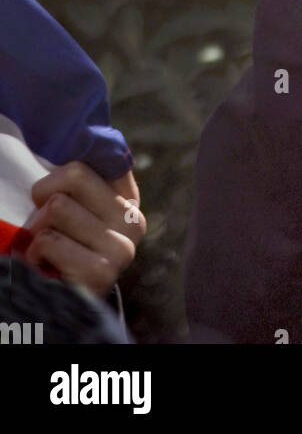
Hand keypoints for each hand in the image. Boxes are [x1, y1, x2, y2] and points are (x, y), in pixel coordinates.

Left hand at [26, 163, 145, 296]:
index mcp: (129, 198)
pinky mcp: (102, 274)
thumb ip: (81, 175)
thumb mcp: (76, 205)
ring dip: (38, 231)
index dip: (53, 181)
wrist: (66, 302)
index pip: (81, 165)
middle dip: (44, 204)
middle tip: (47, 229)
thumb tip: (79, 132)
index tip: (49, 200)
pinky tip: (46, 266)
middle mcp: (134, 221)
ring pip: (57, 208)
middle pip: (70, 180)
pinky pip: (49, 241)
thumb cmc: (64, 244)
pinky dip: (35, 253)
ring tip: (47, 248)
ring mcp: (122, 249)